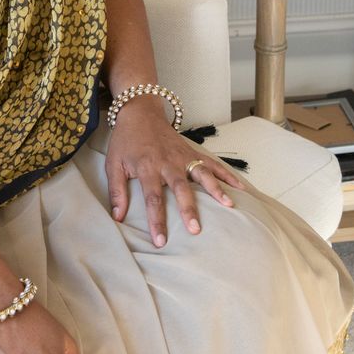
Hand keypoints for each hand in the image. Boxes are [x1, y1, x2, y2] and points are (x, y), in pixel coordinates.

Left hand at [105, 99, 246, 246]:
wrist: (140, 113)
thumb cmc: (126, 141)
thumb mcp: (113, 164)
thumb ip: (116, 191)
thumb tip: (118, 217)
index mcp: (147, 167)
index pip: (153, 198)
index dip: (156, 220)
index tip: (160, 241)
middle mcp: (168, 162)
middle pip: (180, 188)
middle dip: (188, 209)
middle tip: (195, 229)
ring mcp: (183, 156)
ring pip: (202, 174)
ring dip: (215, 189)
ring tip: (228, 205)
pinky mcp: (192, 152)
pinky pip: (212, 164)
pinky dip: (226, 175)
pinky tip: (239, 187)